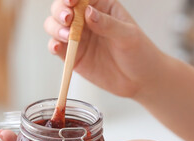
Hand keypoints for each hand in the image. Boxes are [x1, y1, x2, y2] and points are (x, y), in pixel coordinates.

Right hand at [45, 0, 164, 97]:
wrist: (140, 80)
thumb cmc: (139, 53)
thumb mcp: (128, 36)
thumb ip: (108, 24)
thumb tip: (88, 12)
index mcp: (102, 7)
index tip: (71, 1)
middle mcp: (86, 20)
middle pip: (63, 8)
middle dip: (60, 11)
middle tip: (67, 19)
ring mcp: (79, 38)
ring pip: (55, 26)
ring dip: (55, 28)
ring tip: (66, 35)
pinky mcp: (74, 56)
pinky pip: (58, 48)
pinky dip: (53, 46)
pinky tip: (58, 46)